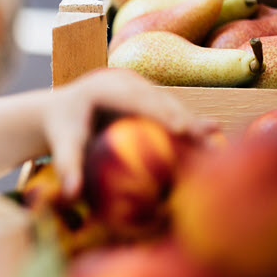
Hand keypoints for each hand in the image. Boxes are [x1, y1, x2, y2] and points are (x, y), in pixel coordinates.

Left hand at [42, 67, 215, 197]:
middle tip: (206, 141)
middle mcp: (125, 80)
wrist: (60, 112)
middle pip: (160, 100)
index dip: (161, 112)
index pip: (135, 99)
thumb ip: (66, 167)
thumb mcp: (61, 147)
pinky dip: (187, 128)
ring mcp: (139, 86)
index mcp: (103, 86)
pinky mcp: (147, 97)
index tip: (180, 131)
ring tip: (215, 145)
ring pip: (170, 105)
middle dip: (185, 119)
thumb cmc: (61, 132)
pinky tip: (211, 142)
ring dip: (192, 124)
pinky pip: (169, 113)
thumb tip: (71, 196)